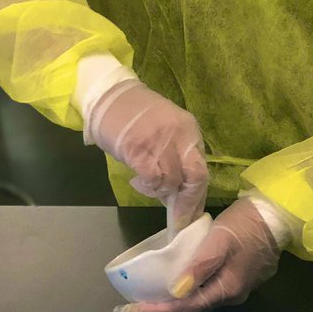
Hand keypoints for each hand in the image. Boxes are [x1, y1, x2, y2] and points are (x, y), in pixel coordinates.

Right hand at [87, 79, 207, 229]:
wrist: (110, 95)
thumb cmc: (137, 115)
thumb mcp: (166, 130)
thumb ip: (176, 156)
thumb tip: (179, 193)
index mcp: (189, 130)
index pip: (202, 169)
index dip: (197, 196)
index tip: (192, 214)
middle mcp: (179, 135)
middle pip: (195, 177)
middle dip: (188, 202)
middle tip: (178, 216)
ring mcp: (159, 141)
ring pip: (172, 180)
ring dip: (160, 191)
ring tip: (148, 185)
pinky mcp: (138, 148)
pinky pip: (151, 178)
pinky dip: (147, 186)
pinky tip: (138, 180)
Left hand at [112, 198, 280, 311]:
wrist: (278, 214)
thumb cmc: (247, 224)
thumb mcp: (220, 240)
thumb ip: (200, 266)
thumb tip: (177, 292)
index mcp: (227, 289)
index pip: (186, 307)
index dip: (159, 311)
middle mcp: (231, 295)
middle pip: (191, 308)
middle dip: (160, 311)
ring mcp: (236, 286)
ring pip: (198, 299)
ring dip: (171, 302)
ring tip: (145, 302)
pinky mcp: (237, 274)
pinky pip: (205, 288)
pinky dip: (185, 290)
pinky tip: (173, 286)